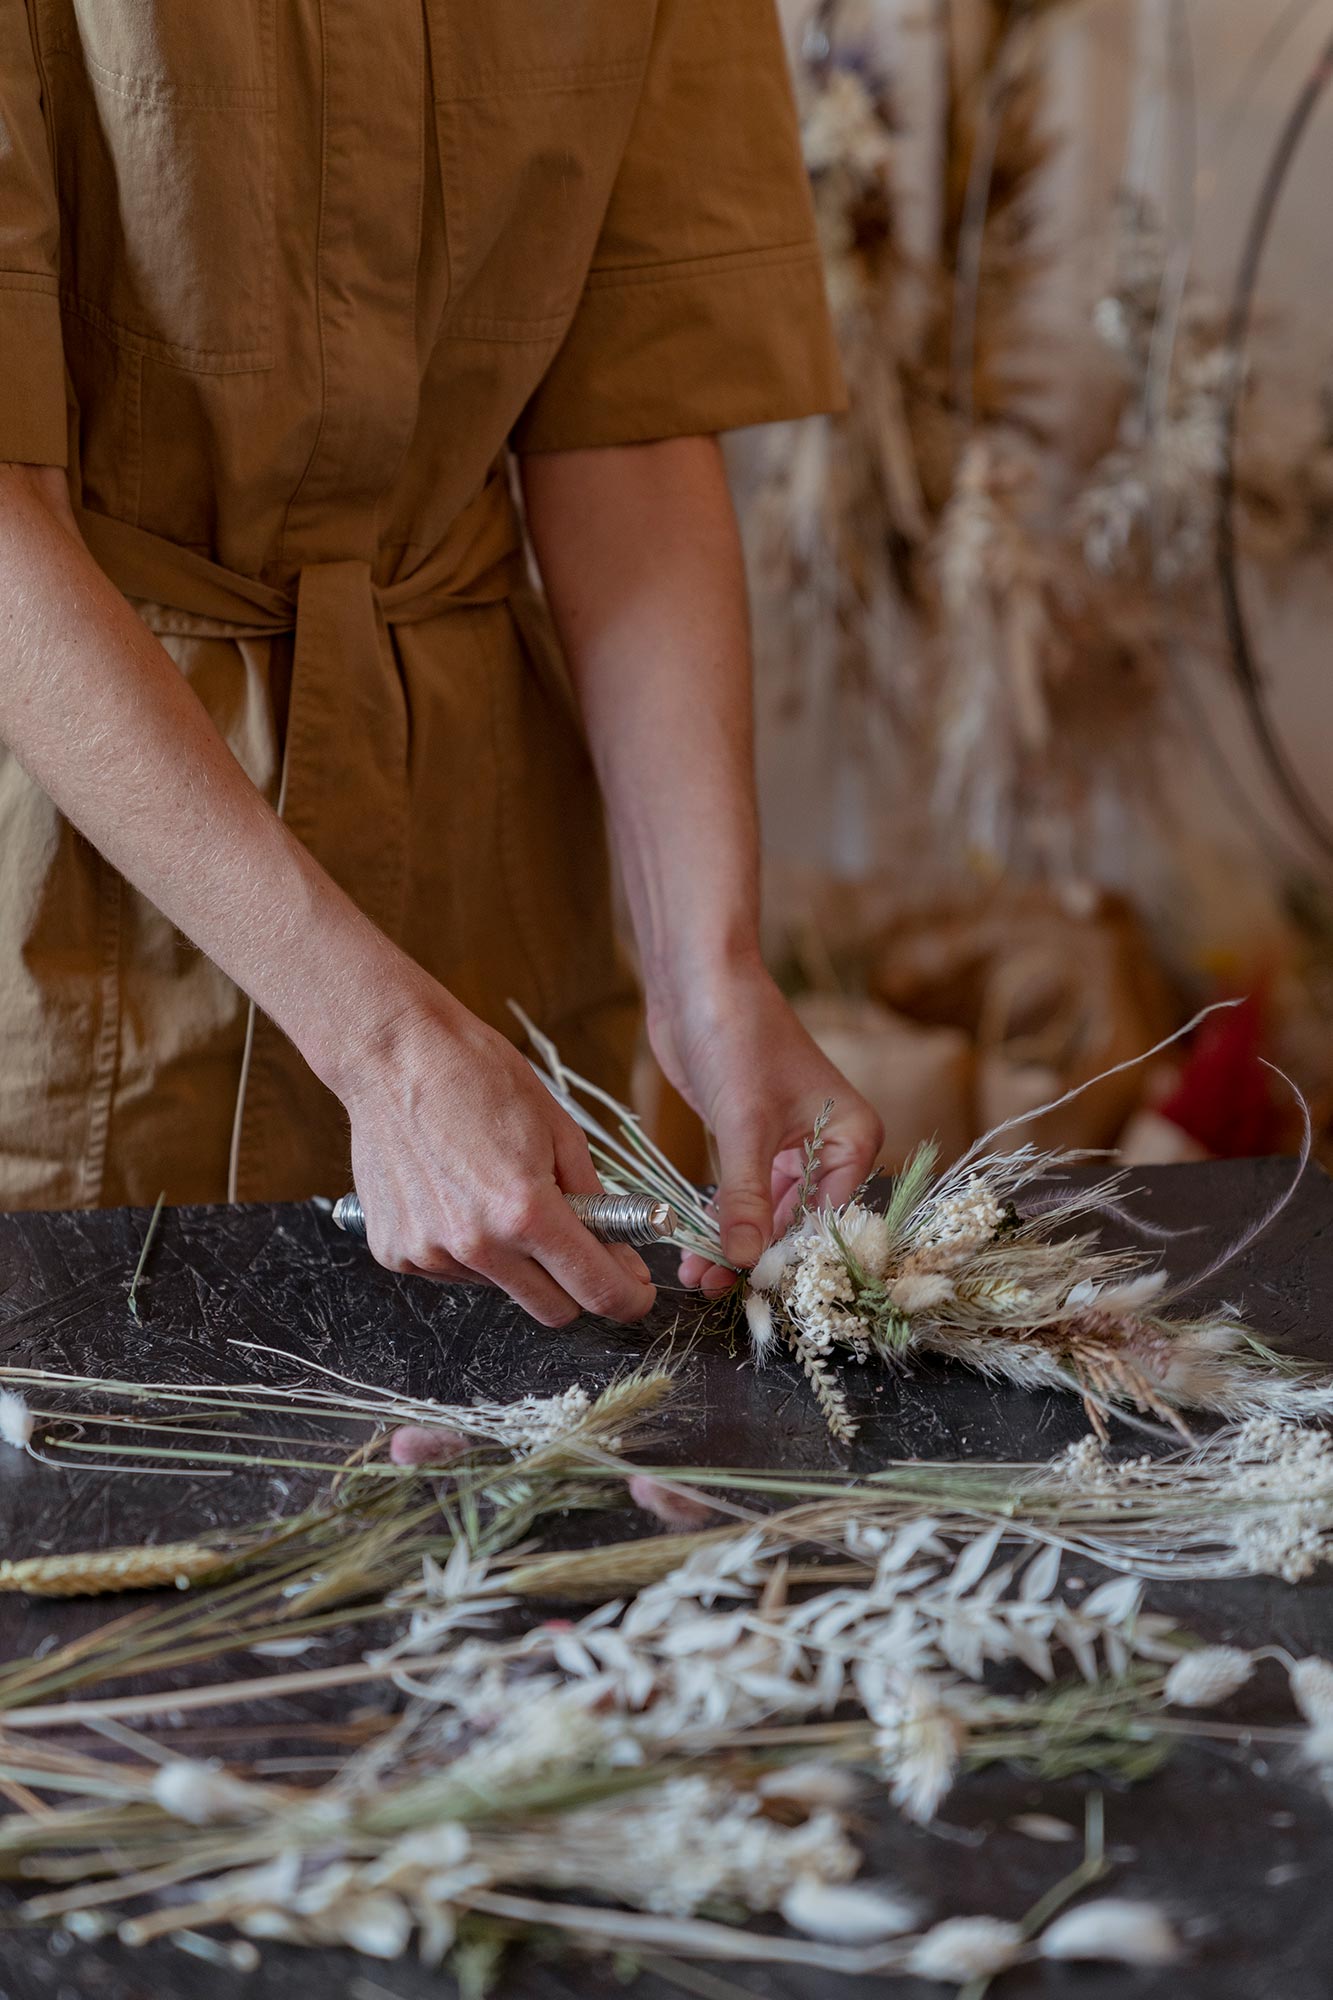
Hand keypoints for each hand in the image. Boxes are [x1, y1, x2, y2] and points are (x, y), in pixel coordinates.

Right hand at [334, 966, 655, 1325]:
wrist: (394, 1055)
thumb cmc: (479, 1078)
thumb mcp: (560, 1131)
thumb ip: (596, 1202)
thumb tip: (622, 1256)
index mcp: (525, 1212)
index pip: (595, 1289)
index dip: (627, 1299)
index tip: (635, 1294)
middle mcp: (476, 1245)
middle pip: (551, 1310)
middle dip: (576, 1287)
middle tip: (577, 1248)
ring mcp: (430, 1253)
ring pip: (500, 1288)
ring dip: (515, 1261)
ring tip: (496, 1196)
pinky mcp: (395, 1252)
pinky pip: (452, 1272)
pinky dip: (466, 1249)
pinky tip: (455, 1198)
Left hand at [648, 958, 883, 1294]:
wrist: (699, 979)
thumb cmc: (737, 1035)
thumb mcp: (743, 1125)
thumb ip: (745, 1198)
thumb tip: (745, 1260)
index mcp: (853, 1136)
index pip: (832, 1216)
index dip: (796, 1256)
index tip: (760, 1290)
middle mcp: (831, 1145)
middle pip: (801, 1220)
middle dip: (759, 1255)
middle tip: (718, 1290)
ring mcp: (791, 1145)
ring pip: (769, 1213)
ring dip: (735, 1243)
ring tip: (698, 1278)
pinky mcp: (753, 1142)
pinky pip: (745, 1196)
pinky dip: (723, 1220)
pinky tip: (696, 1250)